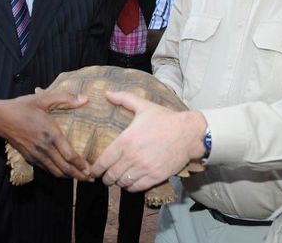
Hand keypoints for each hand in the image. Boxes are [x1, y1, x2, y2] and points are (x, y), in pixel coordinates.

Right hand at [0, 92, 91, 180]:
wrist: (0, 118)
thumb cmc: (22, 107)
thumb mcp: (43, 99)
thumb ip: (65, 98)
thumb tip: (85, 99)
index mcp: (50, 134)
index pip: (69, 155)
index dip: (81, 164)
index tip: (92, 169)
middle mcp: (44, 148)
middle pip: (64, 168)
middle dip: (79, 175)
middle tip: (92, 178)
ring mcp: (36, 155)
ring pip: (55, 171)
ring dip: (69, 177)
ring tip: (81, 178)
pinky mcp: (29, 157)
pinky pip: (46, 169)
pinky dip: (57, 173)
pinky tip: (64, 172)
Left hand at [89, 91, 205, 191]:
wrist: (189, 133)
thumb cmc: (165, 119)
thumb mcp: (144, 106)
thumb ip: (124, 99)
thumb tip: (107, 93)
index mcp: (126, 140)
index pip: (104, 161)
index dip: (95, 169)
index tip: (92, 171)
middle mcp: (132, 157)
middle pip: (111, 175)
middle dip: (106, 177)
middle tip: (105, 176)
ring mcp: (144, 168)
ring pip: (122, 183)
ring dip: (118, 182)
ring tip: (117, 179)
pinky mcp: (155, 176)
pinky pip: (137, 188)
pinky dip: (131, 187)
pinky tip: (130, 182)